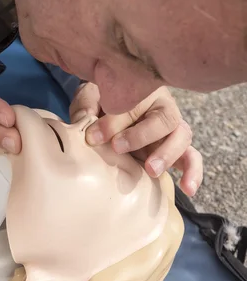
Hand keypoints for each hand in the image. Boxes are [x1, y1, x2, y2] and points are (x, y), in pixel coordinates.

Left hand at [69, 83, 202, 196]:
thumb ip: (86, 107)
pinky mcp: (173, 150)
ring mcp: (170, 130)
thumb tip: (87, 127)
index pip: (134, 105)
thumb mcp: (90, 97)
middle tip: (117, 147)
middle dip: (141, 136)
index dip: (113, 122)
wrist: (107, 106)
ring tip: (151, 170)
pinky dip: (192, 173)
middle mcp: (162, 108)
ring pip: (181, 138)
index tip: (93, 136)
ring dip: (167, 155)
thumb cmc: (101, 100)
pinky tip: (188, 189)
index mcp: (143, 91)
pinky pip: (190, 159)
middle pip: (165, 119)